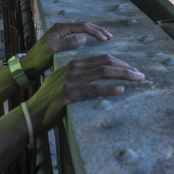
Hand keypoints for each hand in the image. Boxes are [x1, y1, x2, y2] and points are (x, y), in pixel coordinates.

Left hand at [23, 22, 113, 73]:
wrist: (28, 65)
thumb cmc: (38, 58)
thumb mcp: (52, 50)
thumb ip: (67, 43)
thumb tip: (83, 38)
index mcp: (61, 28)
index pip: (83, 26)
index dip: (95, 32)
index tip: (105, 39)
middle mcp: (62, 28)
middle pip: (84, 26)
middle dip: (98, 30)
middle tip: (110, 37)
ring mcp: (62, 33)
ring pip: (82, 30)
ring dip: (94, 33)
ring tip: (105, 38)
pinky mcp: (63, 40)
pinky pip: (79, 35)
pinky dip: (89, 37)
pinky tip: (94, 43)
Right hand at [26, 55, 142, 131]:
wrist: (32, 114)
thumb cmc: (50, 102)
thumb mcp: (65, 84)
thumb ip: (81, 80)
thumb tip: (98, 81)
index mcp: (74, 64)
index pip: (102, 58)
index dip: (120, 63)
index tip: (132, 70)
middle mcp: (74, 68)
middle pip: (106, 62)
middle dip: (126, 67)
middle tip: (140, 75)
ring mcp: (71, 80)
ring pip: (103, 72)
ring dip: (124, 74)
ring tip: (137, 79)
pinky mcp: (69, 93)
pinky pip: (94, 89)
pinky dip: (109, 89)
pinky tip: (121, 90)